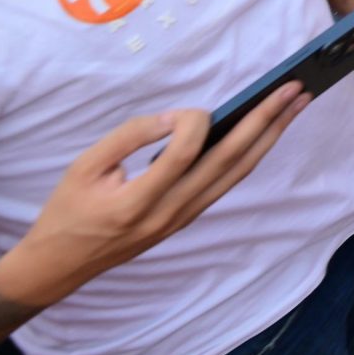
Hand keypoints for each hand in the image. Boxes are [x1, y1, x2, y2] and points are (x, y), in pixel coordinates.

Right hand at [0, 88, 307, 306]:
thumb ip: (131, 135)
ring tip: (293, 105)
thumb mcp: (84, 166)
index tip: (185, 110)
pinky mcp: (186, 219)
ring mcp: (181, 219)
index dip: (191, 123)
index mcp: (136, 202)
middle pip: (228, 162)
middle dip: (265, 121)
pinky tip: (264, 133)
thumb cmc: (67, 211)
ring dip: (268, 137)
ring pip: (236, 174)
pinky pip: (225, 184)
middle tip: (294, 89)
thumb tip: (179, 117)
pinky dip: (249, 155)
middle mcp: (168, 214)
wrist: (59, 266)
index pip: (183, 154)